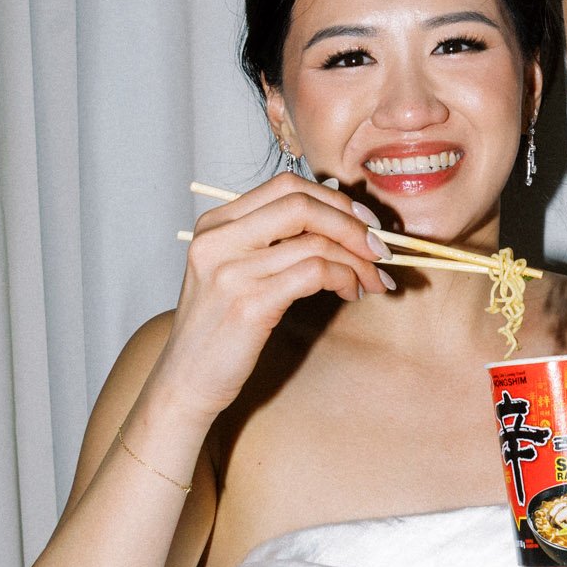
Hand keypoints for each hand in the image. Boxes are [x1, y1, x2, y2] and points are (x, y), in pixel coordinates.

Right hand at [154, 173, 389, 424]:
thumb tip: (338, 212)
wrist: (186, 380)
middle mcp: (219, 240)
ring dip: (357, 260)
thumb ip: (272, 240)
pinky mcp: (249, 305)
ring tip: (372, 281)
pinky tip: (351, 292)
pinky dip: (345, 278)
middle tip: (380, 249)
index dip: (334, 200)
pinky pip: (314, 273)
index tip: (364, 222)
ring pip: (315, 241)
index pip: (286, 186)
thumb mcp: (235, 270)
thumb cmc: (220, 327)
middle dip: (352, 224)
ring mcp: (232, 271)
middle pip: (302, 204)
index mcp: (215, 224)